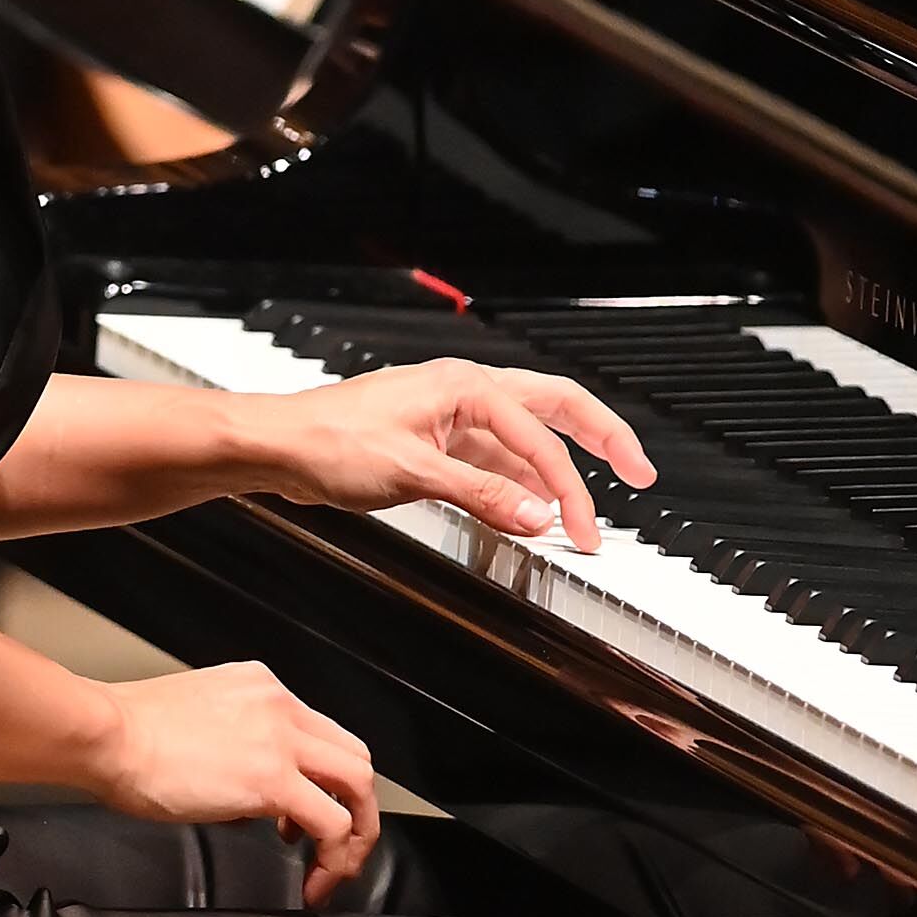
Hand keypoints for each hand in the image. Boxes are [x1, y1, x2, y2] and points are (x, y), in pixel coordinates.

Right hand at [97, 661, 380, 903]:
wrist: (106, 734)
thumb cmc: (126, 734)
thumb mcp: (196, 724)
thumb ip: (233, 750)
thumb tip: (248, 802)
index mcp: (261, 689)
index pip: (321, 734)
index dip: (324, 781)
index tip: (303, 816)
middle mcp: (281, 707)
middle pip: (354, 757)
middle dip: (356, 808)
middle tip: (335, 848)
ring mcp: (281, 742)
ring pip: (359, 785)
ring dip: (355, 834)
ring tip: (333, 870)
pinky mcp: (272, 782)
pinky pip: (332, 823)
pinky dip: (334, 857)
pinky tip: (314, 880)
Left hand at [251, 356, 651, 553]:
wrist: (276, 446)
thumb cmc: (328, 442)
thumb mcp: (412, 472)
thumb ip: (482, 495)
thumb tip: (538, 516)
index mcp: (465, 386)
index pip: (539, 437)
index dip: (569, 487)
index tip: (584, 530)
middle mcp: (464, 394)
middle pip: (553, 410)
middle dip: (600, 440)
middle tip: (640, 472)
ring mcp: (450, 418)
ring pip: (523, 440)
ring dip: (554, 473)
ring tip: (582, 512)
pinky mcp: (434, 443)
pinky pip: (492, 462)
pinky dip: (516, 486)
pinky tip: (528, 512)